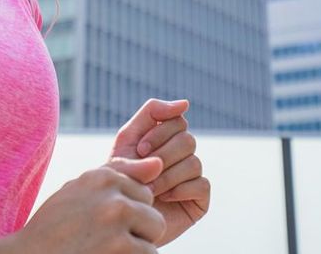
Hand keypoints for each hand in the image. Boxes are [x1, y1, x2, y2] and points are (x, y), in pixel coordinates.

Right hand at [9, 158, 165, 253]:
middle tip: (104, 241)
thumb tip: (159, 164)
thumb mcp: (79, 191)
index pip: (142, 192)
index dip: (126, 214)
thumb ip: (119, 173)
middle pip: (153, 214)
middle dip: (137, 232)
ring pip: (154, 237)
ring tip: (105, 251)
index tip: (100, 223)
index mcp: (100, 177)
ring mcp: (117, 222)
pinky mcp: (122, 248)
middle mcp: (111, 195)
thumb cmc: (53, 229)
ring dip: (135, 250)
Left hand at [106, 98, 209, 246]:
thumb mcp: (127, 139)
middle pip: (187, 139)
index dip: (158, 133)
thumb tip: (186, 103)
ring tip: (148, 189)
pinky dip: (179, 190)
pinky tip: (162, 198)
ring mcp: (193, 175)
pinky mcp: (200, 198)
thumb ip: (151, 114)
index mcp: (165, 136)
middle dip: (161, 156)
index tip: (139, 149)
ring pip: (193, 162)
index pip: (176, 118)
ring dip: (166, 176)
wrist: (119, 217)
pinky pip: (201, 184)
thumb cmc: (120, 178)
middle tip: (143, 171)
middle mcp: (182, 153)